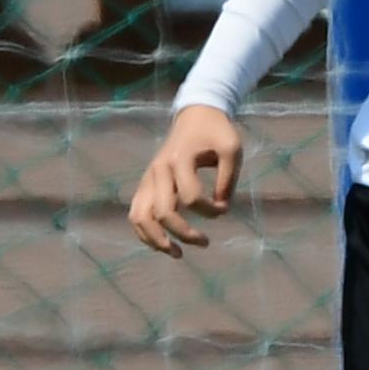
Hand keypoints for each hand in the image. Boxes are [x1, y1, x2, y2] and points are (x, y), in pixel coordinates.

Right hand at [129, 103, 247, 255]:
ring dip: (156, 240)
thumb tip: (219, 208)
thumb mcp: (231, 149)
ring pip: (140, 217)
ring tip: (176, 254)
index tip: (225, 207)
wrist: (195, 115)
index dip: (211, 210)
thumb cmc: (216, 132)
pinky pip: (136, 214)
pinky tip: (163, 244)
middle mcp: (159, 171)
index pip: (191, 197)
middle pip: (163, 212)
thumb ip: (228, 178)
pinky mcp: (145, 184)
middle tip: (205, 243)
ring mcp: (148, 178)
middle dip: (184, 233)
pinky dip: (146, 233)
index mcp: (180, 160)